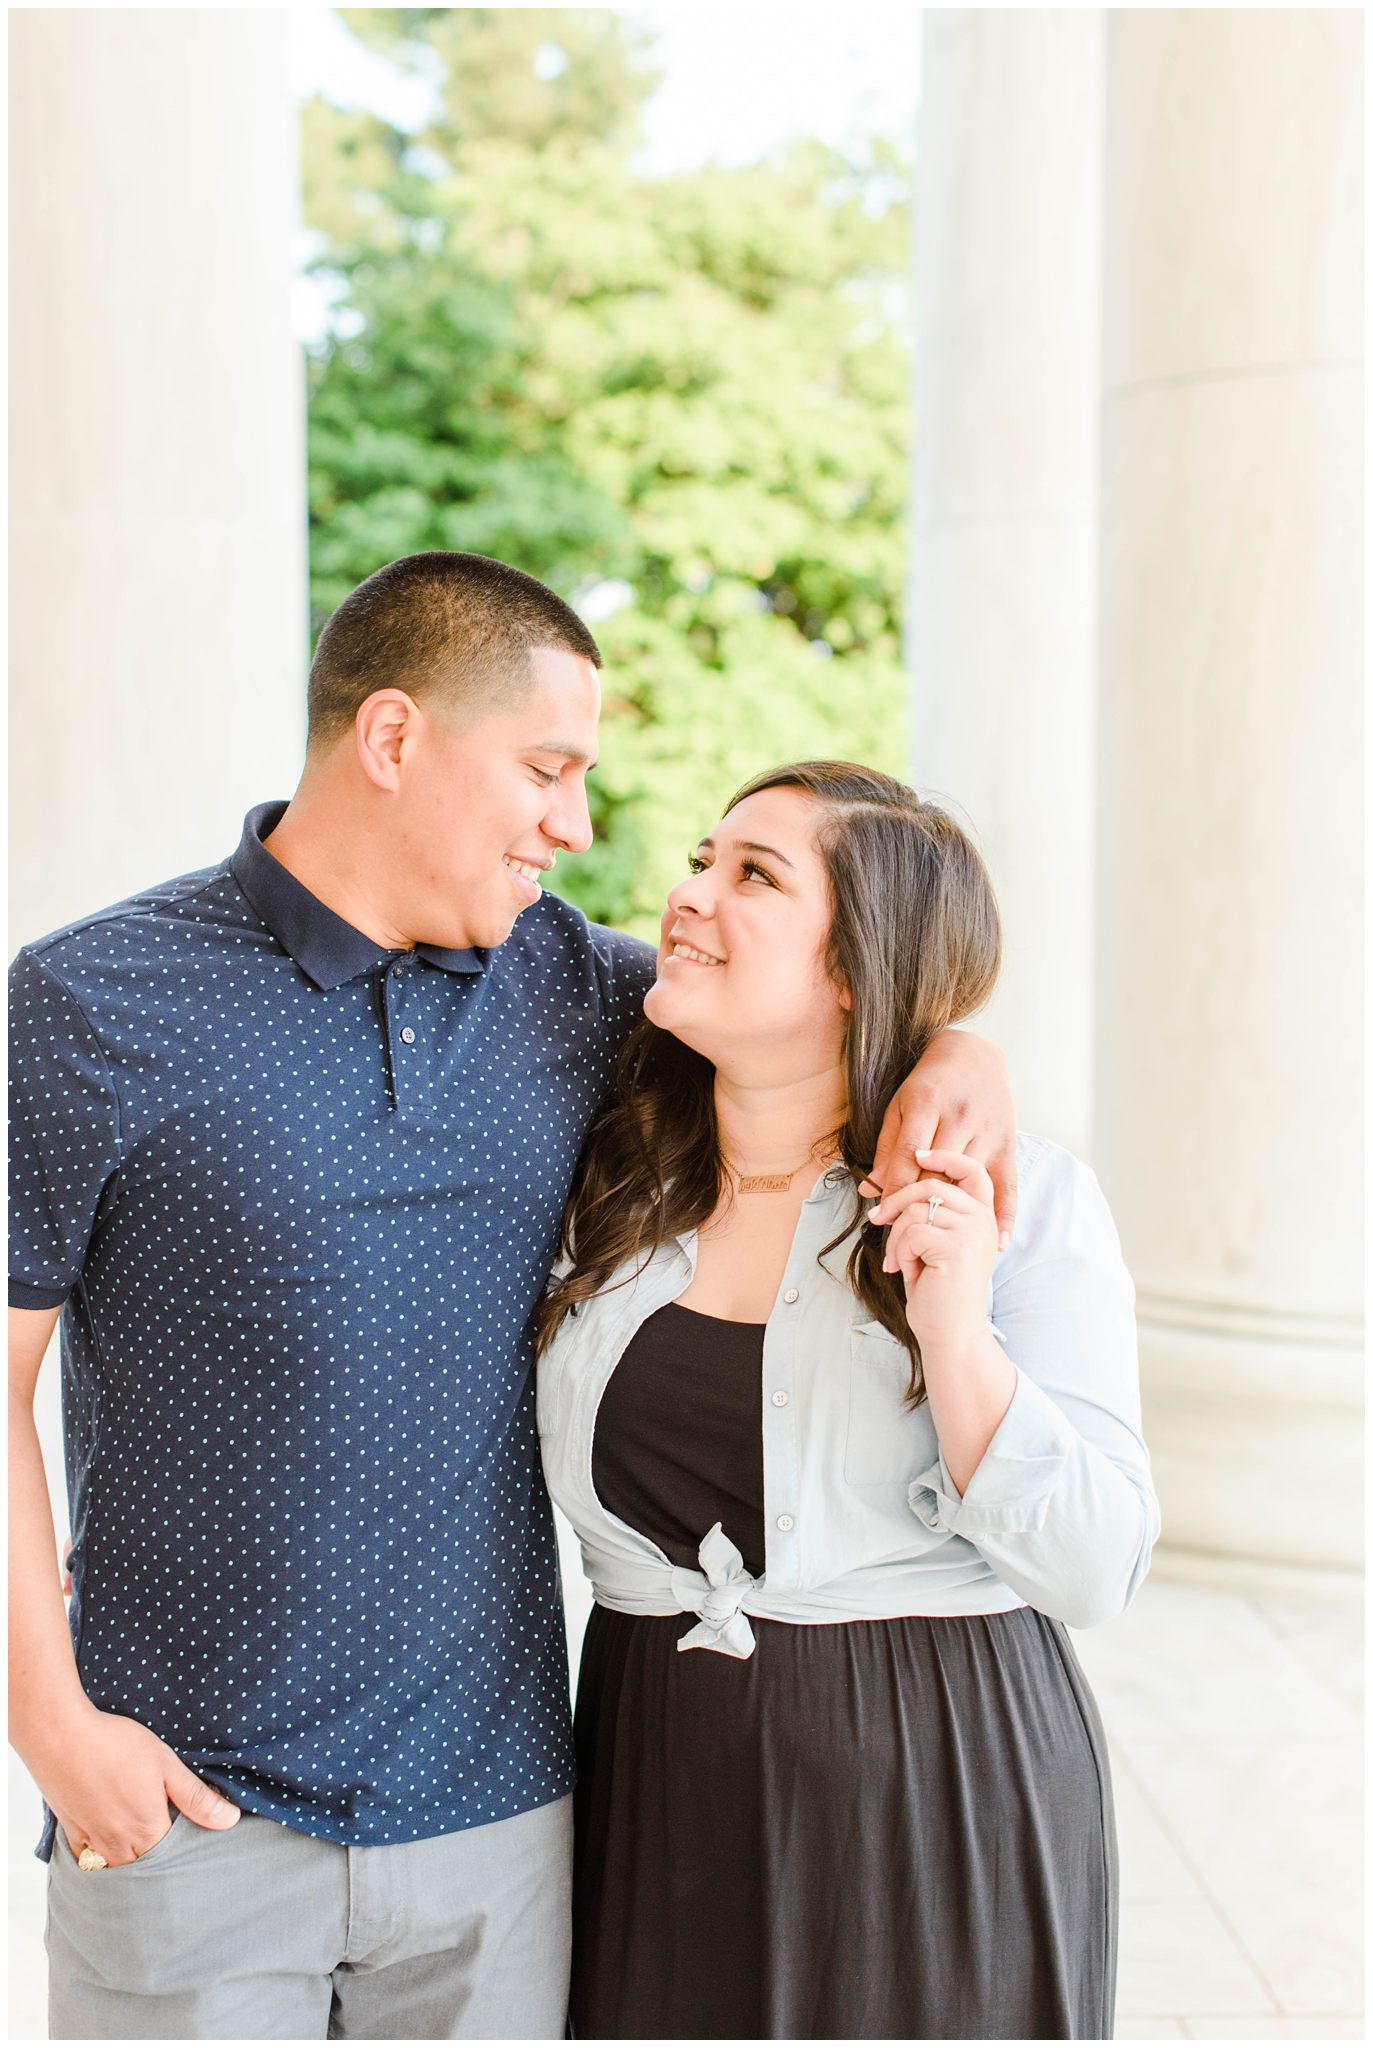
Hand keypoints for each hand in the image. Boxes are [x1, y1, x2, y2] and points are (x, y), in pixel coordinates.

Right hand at [37, 1704, 239, 1869]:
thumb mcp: (166, 1764)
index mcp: (147, 1830)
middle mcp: (118, 1846)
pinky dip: (102, 1862)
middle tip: (173, 1856)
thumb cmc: (115, 1745)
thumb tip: (230, 1820)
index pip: (174, 1860)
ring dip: (132, 1868)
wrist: (60, 1737)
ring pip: (117, 1871)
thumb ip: (196, 1797)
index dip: (187, 1855)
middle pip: (145, 1871)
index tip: (196, 1848)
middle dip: (161, 1868)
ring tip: (144, 1852)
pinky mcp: (71, 1834)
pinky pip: (89, 1863)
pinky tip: (110, 1850)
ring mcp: (91, 1843)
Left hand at [859, 1029, 1017, 1249]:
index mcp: (927, 1103)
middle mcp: (960, 1117)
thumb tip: (872, 1190)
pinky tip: (998, 1242)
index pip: (909, 1155)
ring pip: (966, 1181)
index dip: (894, 1189)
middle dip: (918, 1205)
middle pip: (938, 1172)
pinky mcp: (1007, 1144)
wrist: (974, 1056)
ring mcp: (987, 1131)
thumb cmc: (928, 1083)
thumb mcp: (899, 1105)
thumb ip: (887, 1147)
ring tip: (934, 1241)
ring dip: (951, 1214)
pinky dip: (1005, 1215)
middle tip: (902, 1235)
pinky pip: (1006, 1185)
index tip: (881, 1217)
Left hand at [874, 1149, 999, 1350]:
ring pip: (917, 1209)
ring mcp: (973, 1232)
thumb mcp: (938, 1243)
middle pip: (931, 1184)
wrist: (950, 1332)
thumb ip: (932, 1212)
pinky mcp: (956, 1248)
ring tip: (899, 1260)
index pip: (971, 1169)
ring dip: (897, 1236)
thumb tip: (893, 1183)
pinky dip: (899, 1251)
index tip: (919, 1154)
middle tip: (878, 1220)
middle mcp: (983, 1220)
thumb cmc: (938, 1290)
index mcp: (983, 1216)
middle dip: (897, 1201)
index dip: (945, 1156)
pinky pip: (911, 1232)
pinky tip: (905, 1270)